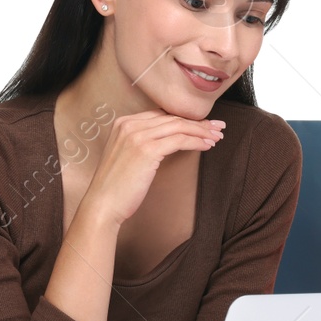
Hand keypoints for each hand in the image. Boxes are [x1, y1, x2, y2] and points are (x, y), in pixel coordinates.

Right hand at [79, 109, 223, 226]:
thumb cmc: (116, 187)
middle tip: (217, 128)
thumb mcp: (126, 156)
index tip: (203, 124)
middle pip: (172, 118)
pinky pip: (179, 140)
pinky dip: (196, 141)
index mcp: (123, 123)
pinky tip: (207, 146)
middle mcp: (128, 125)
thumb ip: (142, 143)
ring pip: (178, 126)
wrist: (102, 205)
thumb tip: (170, 139)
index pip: (161, 114)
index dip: (185, 118)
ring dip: (202, 131)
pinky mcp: (146, 150)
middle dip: (198, 123)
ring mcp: (136, 136)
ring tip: (216, 137)